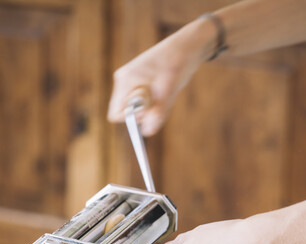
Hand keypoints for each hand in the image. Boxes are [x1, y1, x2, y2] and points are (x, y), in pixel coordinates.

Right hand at [107, 18, 216, 135]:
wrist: (187, 46)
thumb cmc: (177, 64)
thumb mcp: (168, 92)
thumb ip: (157, 113)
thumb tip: (148, 132)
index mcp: (124, 81)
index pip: (115, 115)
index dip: (132, 119)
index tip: (149, 109)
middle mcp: (124, 81)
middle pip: (126, 113)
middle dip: (144, 114)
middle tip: (161, 98)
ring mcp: (131, 82)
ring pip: (136, 110)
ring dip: (151, 109)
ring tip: (165, 91)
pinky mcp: (139, 84)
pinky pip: (143, 104)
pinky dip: (155, 104)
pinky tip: (165, 90)